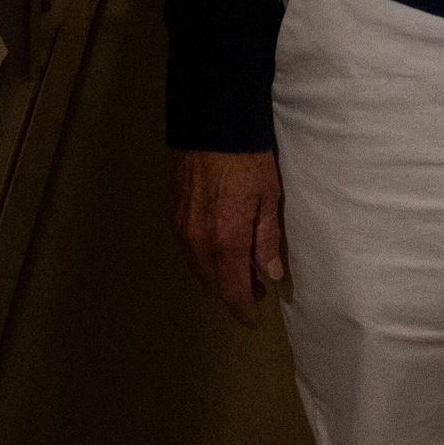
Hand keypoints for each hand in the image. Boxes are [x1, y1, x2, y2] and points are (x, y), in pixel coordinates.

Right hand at [173, 147, 288, 324]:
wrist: (212, 124)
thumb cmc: (249, 160)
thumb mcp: (268, 198)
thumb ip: (266, 240)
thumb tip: (269, 275)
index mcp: (226, 241)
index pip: (231, 291)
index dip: (242, 310)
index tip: (253, 320)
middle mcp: (198, 241)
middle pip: (211, 282)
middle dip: (231, 293)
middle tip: (254, 290)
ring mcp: (182, 227)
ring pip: (196, 267)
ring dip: (216, 275)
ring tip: (238, 271)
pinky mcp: (174, 212)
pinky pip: (187, 249)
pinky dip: (202, 258)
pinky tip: (216, 249)